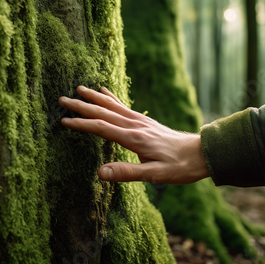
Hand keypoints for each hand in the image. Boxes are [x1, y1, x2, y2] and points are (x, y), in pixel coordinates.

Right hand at [58, 86, 209, 183]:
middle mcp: (135, 125)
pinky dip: (111, 97)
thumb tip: (100, 173)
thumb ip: (126, 173)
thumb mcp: (154, 175)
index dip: (81, 124)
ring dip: (93, 98)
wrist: (202, 154)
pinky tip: (104, 90)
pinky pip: (123, 105)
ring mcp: (140, 121)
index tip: (64, 120)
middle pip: (103, 112)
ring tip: (78, 88)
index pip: (101, 128)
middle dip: (82, 105)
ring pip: (112, 105)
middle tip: (62, 99)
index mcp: (134, 138)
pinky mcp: (145, 121)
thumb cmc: (179, 167)